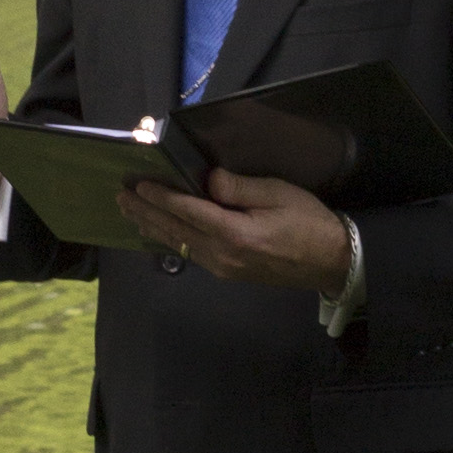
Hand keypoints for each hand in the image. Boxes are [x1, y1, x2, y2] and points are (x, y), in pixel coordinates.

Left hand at [116, 167, 355, 296]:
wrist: (331, 263)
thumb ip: (240, 188)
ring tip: (129, 212)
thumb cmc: (309, 224)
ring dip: (153, 226)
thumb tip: (208, 180)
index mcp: (234, 234)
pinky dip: (170, 240)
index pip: (187, 211)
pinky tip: (158, 233)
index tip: (138, 184)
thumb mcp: (279, 195)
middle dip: (146, 211)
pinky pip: (190, 254)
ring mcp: (222, 268)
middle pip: (175, 230)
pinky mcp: (227, 272)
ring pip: (178, 244)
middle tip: (120, 197)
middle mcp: (222, 255)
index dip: (160, 196)